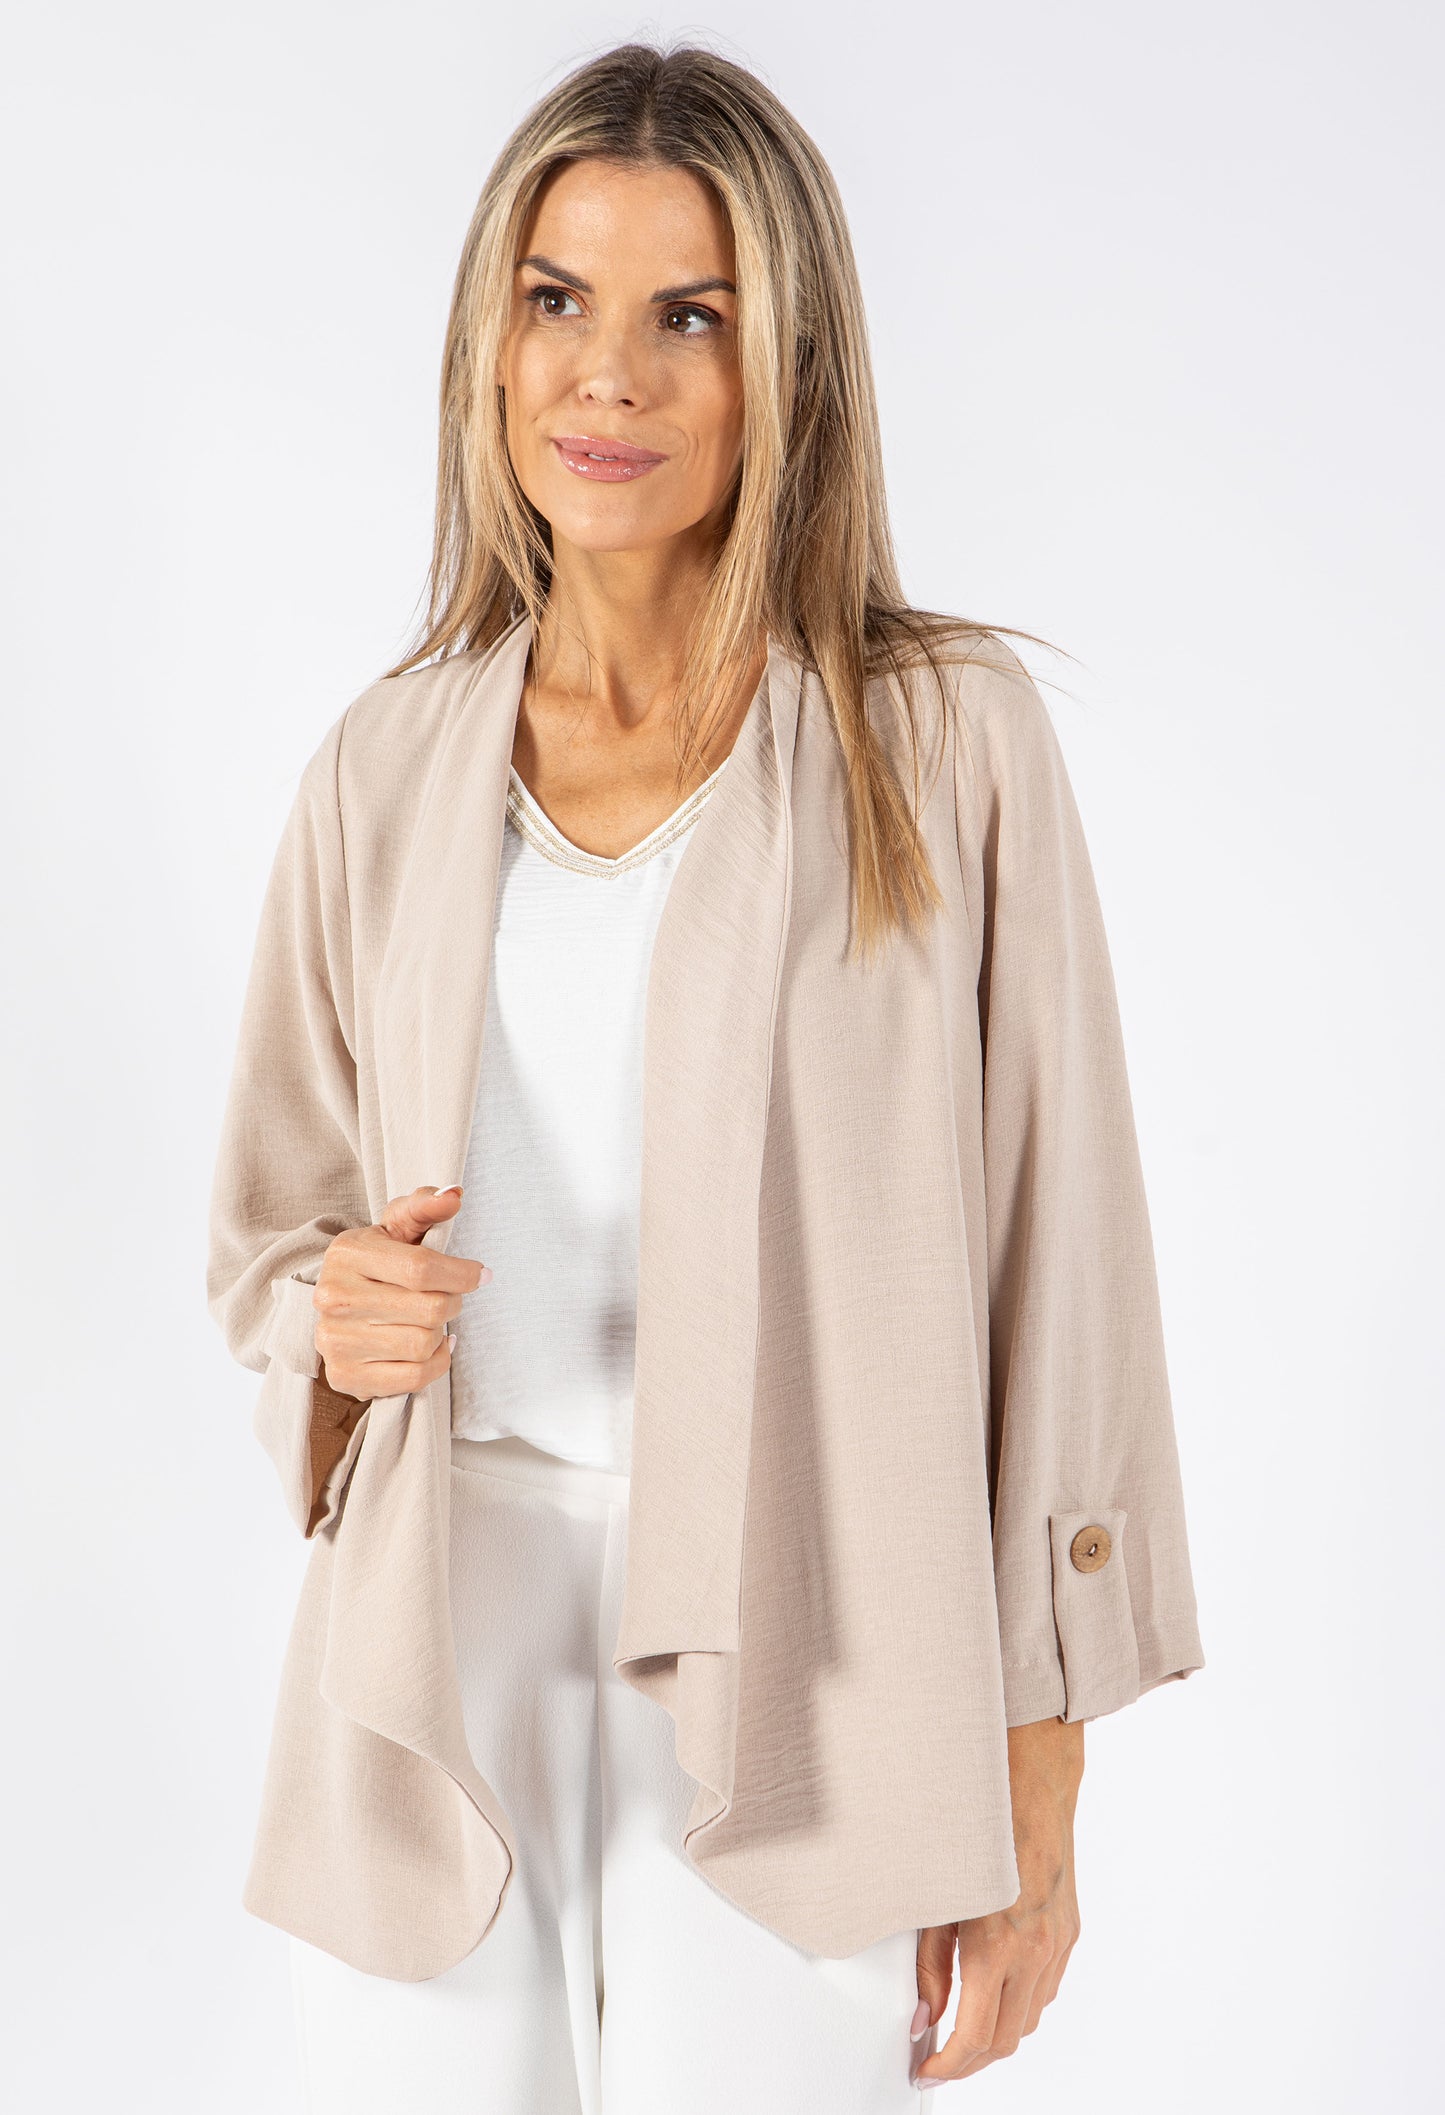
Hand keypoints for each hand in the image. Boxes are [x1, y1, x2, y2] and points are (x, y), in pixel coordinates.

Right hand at [313, 1183, 490, 1403]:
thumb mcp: (398, 1225)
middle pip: (428, 1309)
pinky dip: (436, 1363)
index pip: (421, 1268)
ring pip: (423, 1345)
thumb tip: (454, 1195)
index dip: (462, 1273)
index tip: (480, 1274)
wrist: (339, 1303)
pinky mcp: (345, 1376)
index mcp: (348, 1254)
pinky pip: (414, 1378)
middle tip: (450, 1298)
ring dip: (442, 1333)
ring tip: (433, 1321)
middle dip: (452, 1303)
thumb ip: (426, 1206)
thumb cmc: (378, 1260)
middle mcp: (334, 1299)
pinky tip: (432, 1347)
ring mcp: (335, 1341)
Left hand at [912, 1715, 1083, 2085]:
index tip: (926, 2069)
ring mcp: (1058, 1945)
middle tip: (939, 2060)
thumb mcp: (938, 1899)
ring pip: (1030, 2021)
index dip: (947, 2065)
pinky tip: (998, 1994)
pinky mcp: (1071, 1933)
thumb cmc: (978, 1829)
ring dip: (998, 2036)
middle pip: (1005, 2040)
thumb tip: (925, 2017)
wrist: (1031, 1783)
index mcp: (996, 1946)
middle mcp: (1034, 1953)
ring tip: (963, 2030)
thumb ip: (930, 1967)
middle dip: (970, 2062)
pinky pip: (1047, 1990)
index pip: (974, 2037)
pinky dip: (1022, 2006)